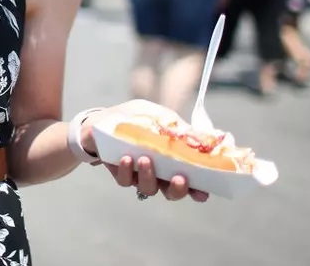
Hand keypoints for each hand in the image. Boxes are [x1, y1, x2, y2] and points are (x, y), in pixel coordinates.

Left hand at [82, 99, 209, 202]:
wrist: (106, 119)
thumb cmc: (138, 117)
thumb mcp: (160, 116)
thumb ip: (178, 127)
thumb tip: (201, 136)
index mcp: (175, 161)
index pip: (192, 181)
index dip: (199, 190)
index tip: (202, 192)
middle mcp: (160, 173)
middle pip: (173, 193)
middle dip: (178, 189)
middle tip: (180, 178)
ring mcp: (141, 176)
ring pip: (149, 188)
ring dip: (149, 176)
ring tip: (145, 159)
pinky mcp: (122, 174)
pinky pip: (126, 180)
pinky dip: (126, 170)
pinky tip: (126, 158)